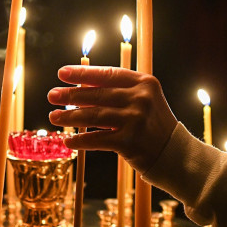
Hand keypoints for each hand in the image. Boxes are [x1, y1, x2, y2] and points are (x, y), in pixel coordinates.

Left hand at [47, 65, 178, 172]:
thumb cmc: (152, 124)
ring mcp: (136, 120)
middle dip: (71, 95)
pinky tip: (68, 140)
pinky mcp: (130, 142)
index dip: (83, 73)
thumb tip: (80, 85)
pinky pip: (97, 139)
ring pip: (94, 116)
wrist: (174, 153)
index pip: (108, 74)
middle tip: (52, 95)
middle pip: (98, 94)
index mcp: (144, 83)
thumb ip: (118, 91)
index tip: (62, 73)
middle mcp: (141, 98)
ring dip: (70, 117)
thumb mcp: (143, 100)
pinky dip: (81, 140)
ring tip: (54, 117)